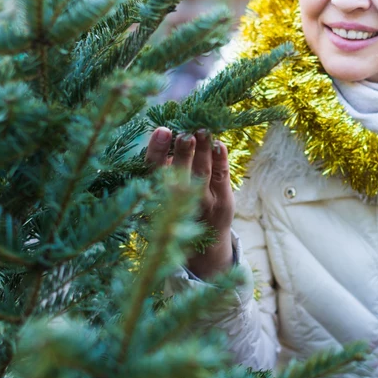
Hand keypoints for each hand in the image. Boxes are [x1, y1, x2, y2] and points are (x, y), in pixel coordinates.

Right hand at [144, 127, 234, 279]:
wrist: (203, 248)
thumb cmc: (177, 210)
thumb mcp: (161, 195)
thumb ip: (163, 169)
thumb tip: (167, 133)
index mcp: (157, 197)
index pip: (153, 171)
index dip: (157, 150)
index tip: (163, 130)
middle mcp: (178, 202)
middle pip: (180, 171)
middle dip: (184, 150)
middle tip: (186, 131)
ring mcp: (203, 202)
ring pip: (202, 171)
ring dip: (203, 150)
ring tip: (203, 130)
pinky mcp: (223, 202)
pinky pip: (222, 178)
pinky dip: (221, 160)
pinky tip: (220, 144)